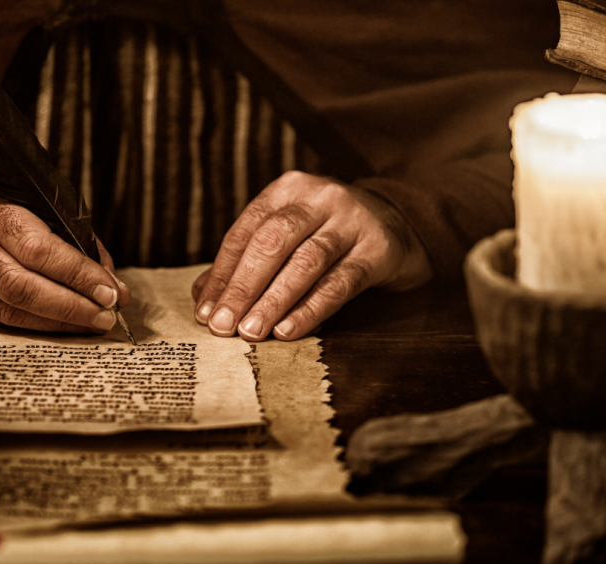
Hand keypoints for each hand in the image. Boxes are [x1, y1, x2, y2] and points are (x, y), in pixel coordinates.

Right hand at [0, 182, 130, 332]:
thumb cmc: (20, 208)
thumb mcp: (53, 212)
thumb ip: (84, 249)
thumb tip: (117, 293)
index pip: (38, 249)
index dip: (77, 275)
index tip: (110, 293)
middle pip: (20, 285)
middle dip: (71, 306)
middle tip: (105, 317)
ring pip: (8, 309)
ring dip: (57, 322)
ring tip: (91, 324)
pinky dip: (37, 326)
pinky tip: (63, 325)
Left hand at [191, 171, 431, 340]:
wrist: (401, 225)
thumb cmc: (331, 236)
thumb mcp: (290, 236)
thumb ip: (248, 261)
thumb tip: (204, 298)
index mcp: (288, 189)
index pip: (245, 232)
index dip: (222, 273)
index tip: (206, 311)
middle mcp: (319, 198)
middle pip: (272, 241)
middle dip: (242, 286)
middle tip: (222, 325)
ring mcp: (352, 221)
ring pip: (305, 262)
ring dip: (273, 300)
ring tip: (250, 332)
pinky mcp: (378, 249)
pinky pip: (340, 282)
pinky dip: (311, 308)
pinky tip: (288, 329)